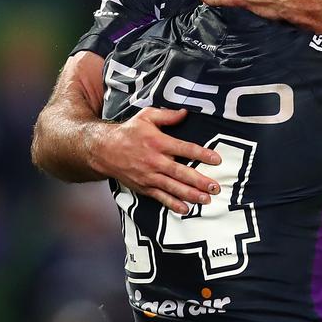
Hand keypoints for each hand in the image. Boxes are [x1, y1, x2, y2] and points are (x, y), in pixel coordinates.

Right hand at [97, 107, 221, 214]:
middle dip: (200, 181)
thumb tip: (186, 113)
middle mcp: (154, 161)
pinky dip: (172, 204)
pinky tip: (185, 209)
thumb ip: (167, 115)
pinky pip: (160, 197)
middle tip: (216, 187)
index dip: (202, 155)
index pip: (185, 149)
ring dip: (191, 194)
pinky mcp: (144, 187)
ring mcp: (149, 176)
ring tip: (206, 199)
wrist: (104, 150)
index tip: (217, 160)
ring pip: (173, 187)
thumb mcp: (146, 116)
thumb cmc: (128, 132)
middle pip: (181, 172)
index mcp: (158, 142)